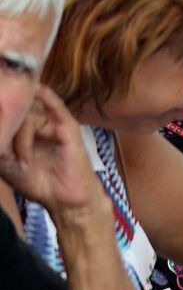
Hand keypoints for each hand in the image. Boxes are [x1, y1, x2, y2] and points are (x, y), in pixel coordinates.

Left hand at [0, 88, 99, 215]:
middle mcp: (38, 124)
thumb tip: (1, 125)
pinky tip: (38, 90)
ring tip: (23, 161)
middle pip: (16, 114)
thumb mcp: (6, 162)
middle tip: (7, 154)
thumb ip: (1, 143)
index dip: (4, 120)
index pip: (9, 114)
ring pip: (28, 118)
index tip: (4, 145)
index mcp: (23, 130)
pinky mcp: (68, 128)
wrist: (62, 199)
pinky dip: (47, 97)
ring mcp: (53, 124)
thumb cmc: (37, 181)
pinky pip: (56, 108)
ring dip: (21, 141)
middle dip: (8, 132)